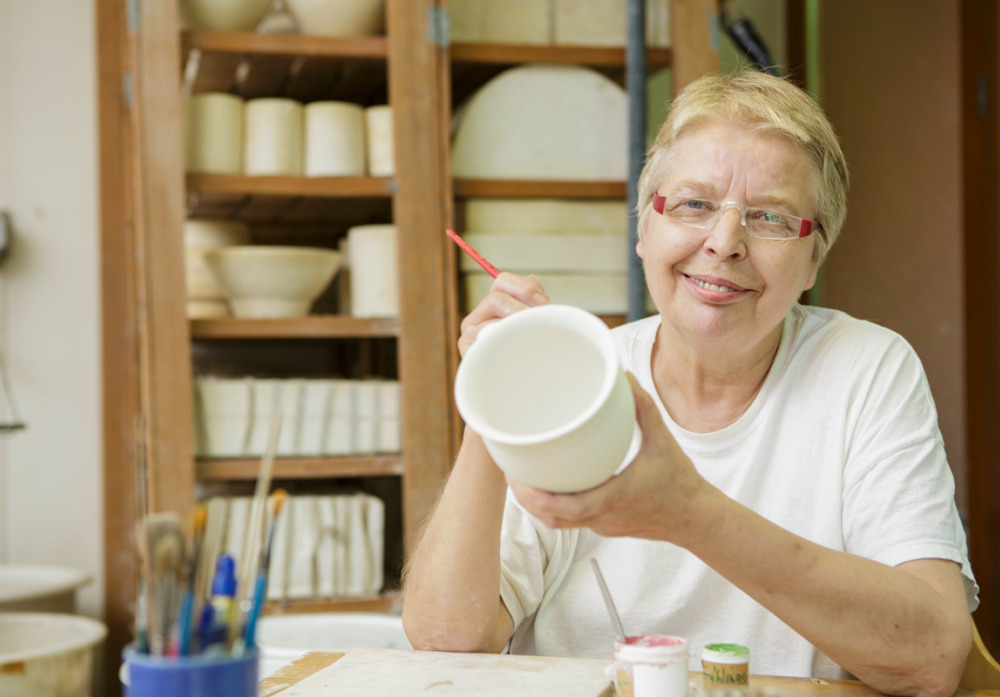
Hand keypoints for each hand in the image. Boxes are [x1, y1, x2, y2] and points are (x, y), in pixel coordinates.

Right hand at [458, 272, 549, 357]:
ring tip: (533, 337)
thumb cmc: (528, 359)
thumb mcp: (532, 326)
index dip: (526, 288)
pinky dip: (507, 338)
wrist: (515, 397)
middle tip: (542, 319)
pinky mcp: (467, 350)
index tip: (545, 304)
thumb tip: (534, 279)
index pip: (502, 280)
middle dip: (524, 304)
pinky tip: (518, 350)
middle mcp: (476, 318)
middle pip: (497, 294)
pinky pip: (489, 333)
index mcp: (491, 307)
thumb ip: (531, 303)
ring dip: (519, 321)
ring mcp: (469, 334)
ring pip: (494, 310)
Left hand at [509, 372, 713, 542]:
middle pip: (554, 520)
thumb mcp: (664, 440)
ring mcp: (603, 525)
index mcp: (616, 497)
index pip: (569, 508)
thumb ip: (644, 408)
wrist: (696, 519)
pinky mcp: (604, 527)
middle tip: (510, 475)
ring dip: (537, 507)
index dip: (539, 500)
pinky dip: (554, 508)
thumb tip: (623, 376)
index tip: (520, 482)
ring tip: (520, 481)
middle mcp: (605, 516)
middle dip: (527, 501)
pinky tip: (547, 487)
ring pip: (559, 524)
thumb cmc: (680, 480)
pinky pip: (572, 521)